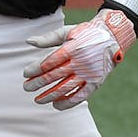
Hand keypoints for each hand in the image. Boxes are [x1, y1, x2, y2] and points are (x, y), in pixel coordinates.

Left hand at [22, 9, 136, 109]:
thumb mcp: (67, 31)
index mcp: (72, 48)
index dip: (36, 69)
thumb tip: (29, 41)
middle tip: (26, 88)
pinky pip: (81, 96)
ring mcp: (89, 74)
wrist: (112, 38)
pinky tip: (56, 105)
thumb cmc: (85, 33)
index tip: (25, 74)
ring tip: (38, 99)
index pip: (49, 61)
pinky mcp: (96, 83)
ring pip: (66, 88)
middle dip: (39, 83)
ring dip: (50, 95)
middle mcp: (80, 62)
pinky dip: (68, 102)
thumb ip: (48, 38)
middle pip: (55, 75)